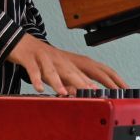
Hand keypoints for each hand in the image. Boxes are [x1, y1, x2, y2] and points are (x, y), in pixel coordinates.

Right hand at [5, 33, 125, 95]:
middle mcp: (61, 60)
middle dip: (84, 82)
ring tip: (64, 93)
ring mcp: (46, 58)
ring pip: (53, 71)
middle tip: (93, 92)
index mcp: (72, 64)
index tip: (116, 89)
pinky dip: (36, 79)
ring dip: (58, 82)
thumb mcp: (61, 73)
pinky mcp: (30, 59)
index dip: (105, 80)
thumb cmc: (45, 60)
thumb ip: (71, 83)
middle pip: (74, 72)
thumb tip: (83, 95)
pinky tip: (39, 88)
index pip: (92, 72)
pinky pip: (34, 70)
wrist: (23, 44)